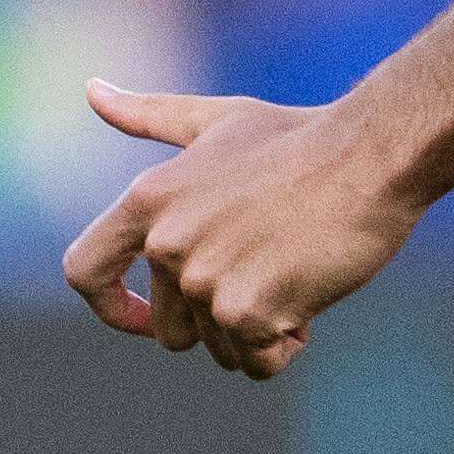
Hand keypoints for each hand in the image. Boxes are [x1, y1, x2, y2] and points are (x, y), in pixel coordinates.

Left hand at [60, 82, 421, 379]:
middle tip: (269, 270)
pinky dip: (289, 343)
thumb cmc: (300, 137)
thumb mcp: (215, 121)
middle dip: (218, 319)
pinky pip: (259, 363)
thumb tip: (91, 90)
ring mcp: (203, 280)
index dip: (108, 306)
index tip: (142, 315)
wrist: (370, 155)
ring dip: (260, 329)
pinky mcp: (246, 312)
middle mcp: (166, 243)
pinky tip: (313, 294)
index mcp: (148, 200)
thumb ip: (147, 116)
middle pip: (171, 331)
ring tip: (295, 268)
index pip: (83, 271)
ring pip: (220, 350)